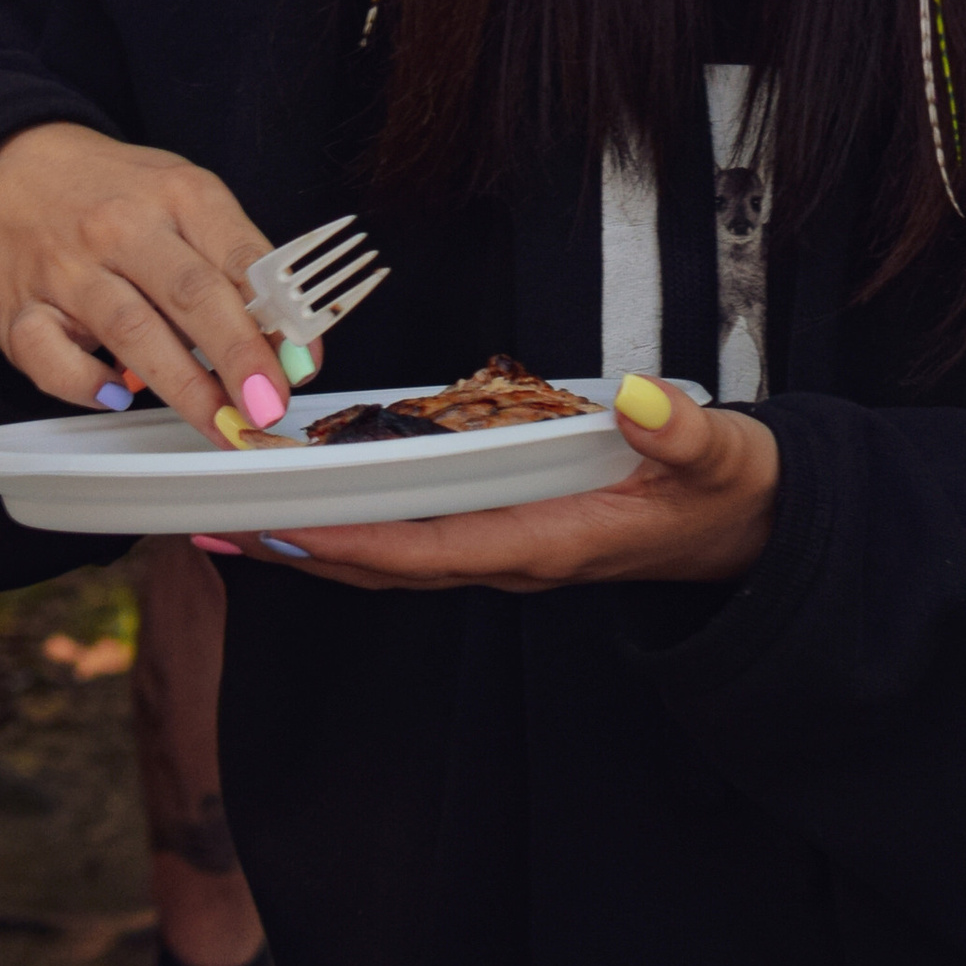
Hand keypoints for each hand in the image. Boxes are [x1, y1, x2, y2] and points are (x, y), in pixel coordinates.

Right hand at [0, 123, 293, 443]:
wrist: (3, 168)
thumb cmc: (110, 192)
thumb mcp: (183, 200)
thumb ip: (236, 266)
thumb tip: (290, 347)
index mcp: (178, 194)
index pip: (239, 258)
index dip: (277, 319)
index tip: (301, 367)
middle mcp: (122, 227)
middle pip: (191, 295)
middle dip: (238, 358)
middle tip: (268, 407)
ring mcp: (67, 269)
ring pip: (131, 331)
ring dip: (184, 387)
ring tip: (221, 423)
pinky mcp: (18, 310)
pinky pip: (52, 360)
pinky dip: (88, 385)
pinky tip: (118, 396)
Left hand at [196, 374, 778, 594]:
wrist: (748, 531)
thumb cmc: (728, 494)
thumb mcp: (722, 459)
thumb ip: (684, 434)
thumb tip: (644, 401)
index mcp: (550, 543)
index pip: (432, 552)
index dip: (354, 545)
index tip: (284, 531)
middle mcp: (513, 557)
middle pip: (387, 565)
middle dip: (304, 551)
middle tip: (217, 526)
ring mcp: (506, 548)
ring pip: (393, 556)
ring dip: (317, 542)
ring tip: (238, 519)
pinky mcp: (507, 530)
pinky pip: (416, 536)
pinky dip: (358, 525)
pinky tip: (317, 501)